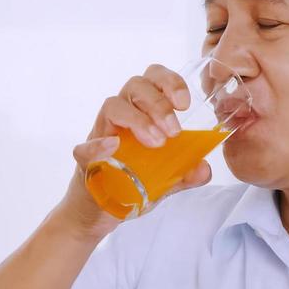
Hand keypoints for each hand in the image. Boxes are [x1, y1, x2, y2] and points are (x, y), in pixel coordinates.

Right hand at [61, 64, 210, 235]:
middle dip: (158, 103)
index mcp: (143, 111)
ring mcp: (101, 134)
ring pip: (113, 105)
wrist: (101, 210)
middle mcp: (121, 116)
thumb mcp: (167, 178)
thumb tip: (202, 169)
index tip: (185, 105)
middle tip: (173, 131)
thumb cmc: (132, 183)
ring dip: (137, 119)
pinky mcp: (85, 159)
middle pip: (136, 86)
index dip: (170, 82)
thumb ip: (186, 172)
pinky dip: (99, 145)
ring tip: (155, 143)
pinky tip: (114, 148)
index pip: (154, 79)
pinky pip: (85, 145)